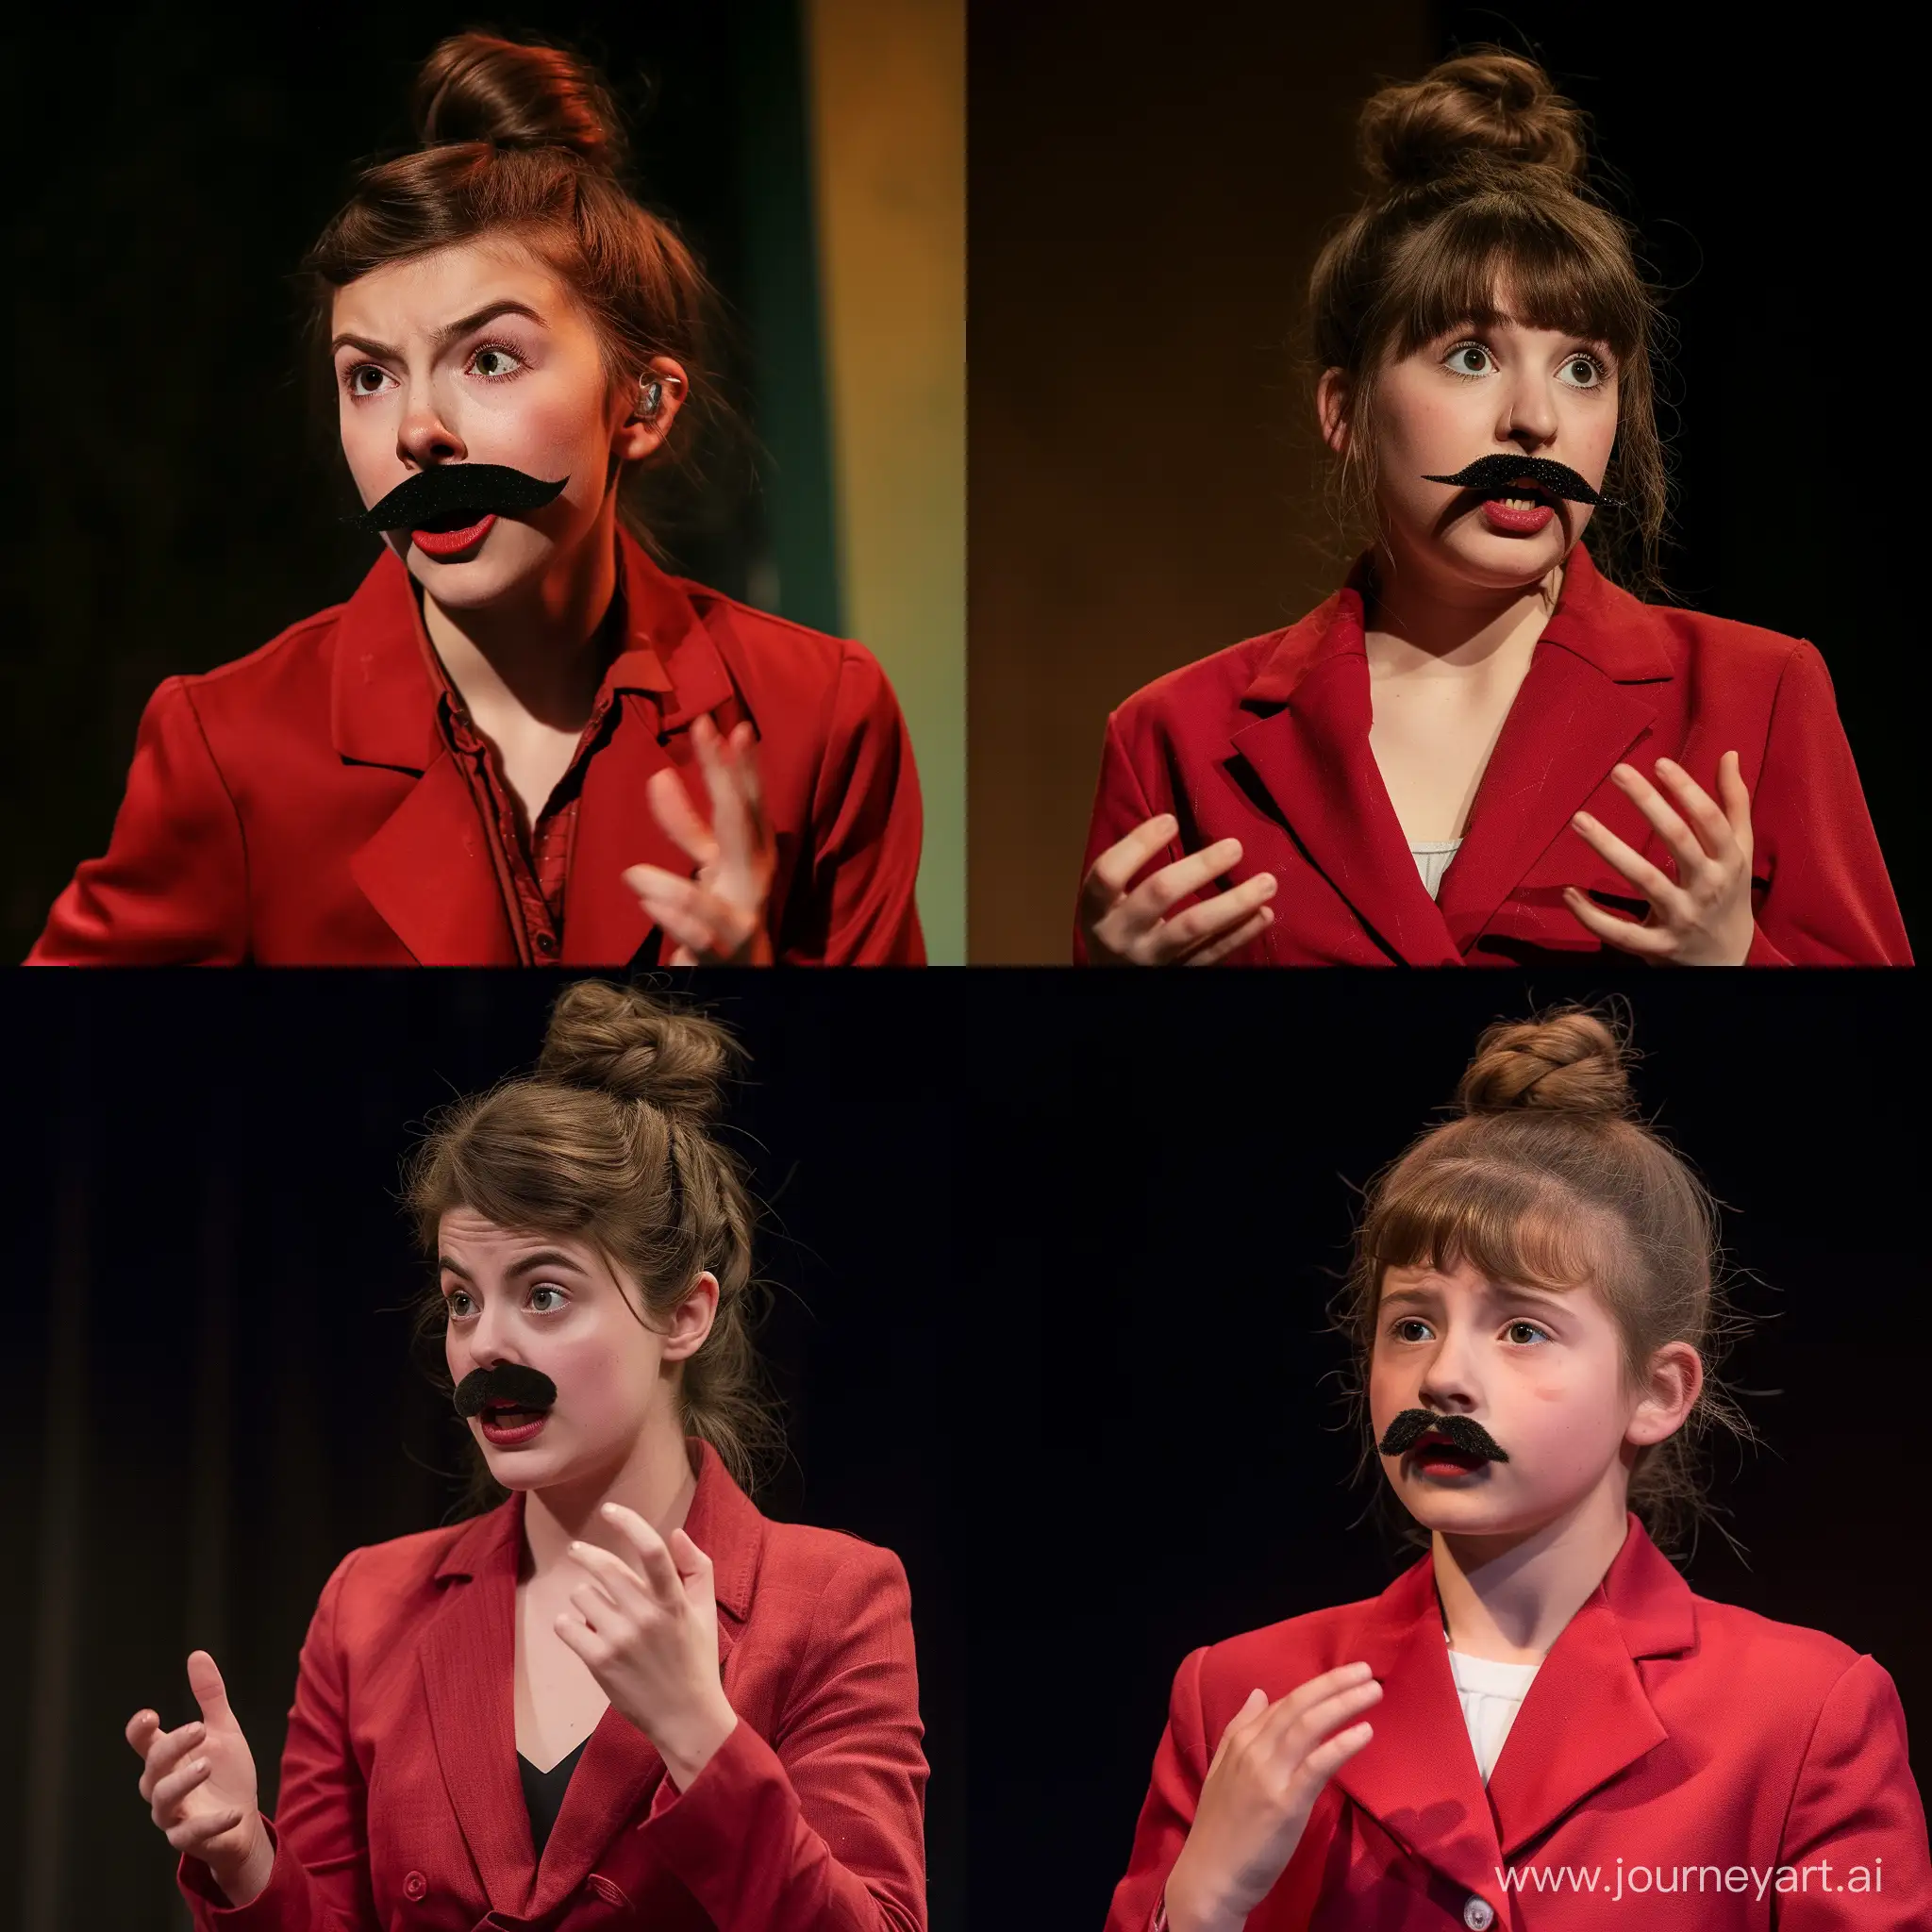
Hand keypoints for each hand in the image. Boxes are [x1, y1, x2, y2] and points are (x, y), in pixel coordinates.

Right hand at [126, 1651, 272, 1905]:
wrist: (243, 1821)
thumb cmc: (225, 1773)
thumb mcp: (222, 1730)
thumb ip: (210, 1696)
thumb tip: (197, 1654)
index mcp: (169, 1759)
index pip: (144, 1744)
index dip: (140, 1731)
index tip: (149, 1715)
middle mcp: (163, 1786)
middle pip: (153, 1768)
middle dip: (171, 1748)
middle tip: (198, 1728)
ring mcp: (173, 1815)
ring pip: (162, 1801)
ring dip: (182, 1782)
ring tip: (205, 1765)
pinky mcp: (188, 1839)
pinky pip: (190, 1834)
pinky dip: (211, 1823)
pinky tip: (235, 1811)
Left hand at [557, 1501, 737, 1789]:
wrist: (686, 1717)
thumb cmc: (696, 1659)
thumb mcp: (706, 1611)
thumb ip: (697, 1567)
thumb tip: (675, 1532)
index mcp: (674, 1601)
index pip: (651, 1551)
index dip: (628, 1523)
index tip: (610, 1510)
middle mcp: (646, 1617)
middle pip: (605, 1568)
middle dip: (586, 1554)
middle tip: (577, 1550)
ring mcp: (620, 1640)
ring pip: (583, 1596)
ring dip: (584, 1597)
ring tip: (593, 1609)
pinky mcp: (600, 1663)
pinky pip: (568, 1628)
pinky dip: (567, 1624)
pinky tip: (576, 1628)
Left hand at [625, 715, 776, 964]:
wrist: (739, 980)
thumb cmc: (721, 915)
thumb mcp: (705, 863)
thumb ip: (685, 824)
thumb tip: (658, 776)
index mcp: (749, 857)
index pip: (742, 806)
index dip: (731, 766)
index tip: (712, 723)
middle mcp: (752, 883)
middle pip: (742, 829)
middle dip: (728, 782)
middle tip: (709, 733)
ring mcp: (741, 922)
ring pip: (716, 896)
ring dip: (676, 885)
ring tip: (631, 877)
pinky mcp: (722, 957)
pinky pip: (700, 938)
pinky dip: (676, 920)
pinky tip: (647, 904)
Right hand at [1079, 814, 1276, 965]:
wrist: (1113, 981)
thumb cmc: (1115, 928)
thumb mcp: (1106, 903)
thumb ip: (1129, 873)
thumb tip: (1173, 822)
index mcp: (1097, 910)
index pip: (1109, 873)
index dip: (1138, 844)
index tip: (1171, 820)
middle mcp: (1119, 935)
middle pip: (1159, 893)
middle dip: (1200, 867)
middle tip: (1235, 847)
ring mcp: (1150, 959)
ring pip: (1193, 928)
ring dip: (1234, 902)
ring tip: (1268, 882)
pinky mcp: (1176, 976)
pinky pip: (1213, 954)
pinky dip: (1241, 934)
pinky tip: (1264, 914)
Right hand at [1163, 1663, 1381, 1931]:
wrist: (1209, 1876)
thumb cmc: (1220, 1828)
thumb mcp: (1223, 1770)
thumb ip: (1240, 1729)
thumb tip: (1259, 1693)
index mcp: (1240, 1742)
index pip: (1283, 1703)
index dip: (1316, 1686)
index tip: (1345, 1675)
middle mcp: (1253, 1751)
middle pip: (1298, 1706)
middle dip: (1333, 1684)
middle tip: (1365, 1669)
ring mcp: (1269, 1775)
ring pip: (1308, 1726)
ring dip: (1342, 1703)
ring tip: (1371, 1690)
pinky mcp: (1285, 1803)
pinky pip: (1316, 1765)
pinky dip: (1341, 1743)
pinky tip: (1364, 1731)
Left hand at [1564, 752, 1754, 964]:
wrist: (1726, 962)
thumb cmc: (1729, 894)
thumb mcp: (1740, 851)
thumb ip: (1734, 804)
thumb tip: (1728, 754)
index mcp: (1729, 861)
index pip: (1709, 820)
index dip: (1687, 790)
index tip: (1659, 763)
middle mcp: (1708, 887)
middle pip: (1678, 841)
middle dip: (1648, 804)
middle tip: (1617, 771)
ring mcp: (1681, 918)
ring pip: (1643, 880)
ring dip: (1609, 847)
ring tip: (1579, 819)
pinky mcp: (1657, 947)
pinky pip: (1619, 931)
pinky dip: (1592, 915)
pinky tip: (1568, 891)